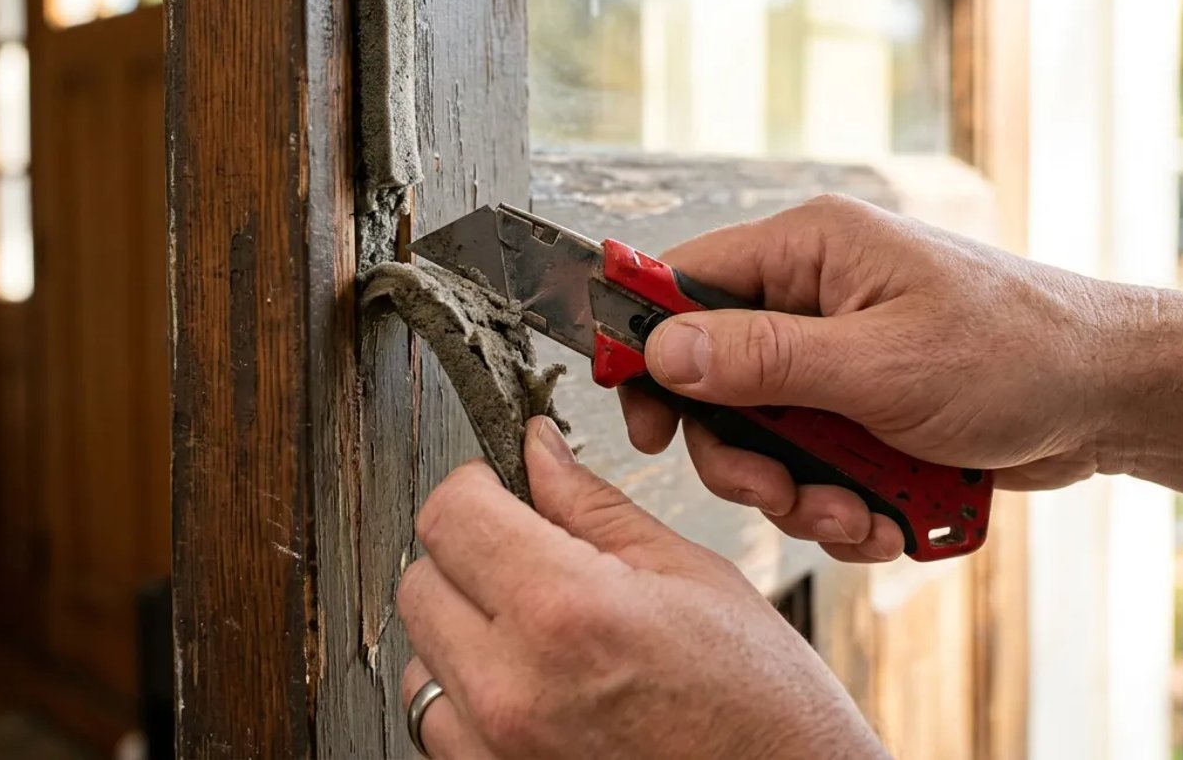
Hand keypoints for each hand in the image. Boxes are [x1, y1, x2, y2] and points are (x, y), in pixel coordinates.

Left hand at [397, 417, 885, 759]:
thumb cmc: (762, 704)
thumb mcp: (690, 575)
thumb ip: (592, 508)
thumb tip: (536, 452)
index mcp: (566, 610)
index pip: (451, 514)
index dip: (477, 486)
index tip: (502, 488)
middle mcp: (513, 687)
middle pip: (420, 582)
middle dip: (467, 555)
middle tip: (527, 556)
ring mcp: (498, 750)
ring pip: (420, 659)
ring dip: (462, 633)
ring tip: (542, 636)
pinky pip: (440, 727)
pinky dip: (470, 699)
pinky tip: (535, 687)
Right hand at [620, 194, 1140, 561]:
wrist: (1115, 399)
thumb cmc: (1018, 353)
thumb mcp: (880, 363)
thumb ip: (764, 358)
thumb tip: (665, 348)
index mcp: (808, 250)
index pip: (684, 284)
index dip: (648, 351)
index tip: (645, 422)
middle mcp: (813, 296)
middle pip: (716, 380)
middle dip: (745, 453)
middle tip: (779, 492)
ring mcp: (838, 356)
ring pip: (764, 435)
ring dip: (800, 492)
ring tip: (860, 518)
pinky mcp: (863, 408)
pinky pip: (814, 463)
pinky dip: (841, 502)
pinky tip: (887, 520)